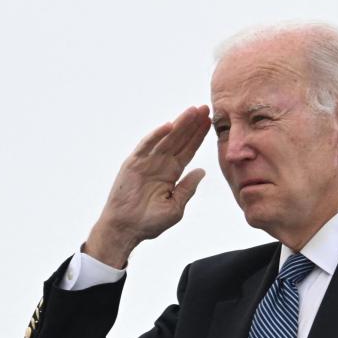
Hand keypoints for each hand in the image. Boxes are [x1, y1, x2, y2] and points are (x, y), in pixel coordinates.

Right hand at [84, 106, 211, 267]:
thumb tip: (202, 171)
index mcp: (172, 173)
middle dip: (192, 124)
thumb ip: (188, 188)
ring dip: (179, 125)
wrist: (126, 229)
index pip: (188, 150)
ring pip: (166, 139)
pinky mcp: (133, 164)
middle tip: (205, 108)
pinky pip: (146, 147)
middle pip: (180, 140)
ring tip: (193, 111)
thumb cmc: (150, 222)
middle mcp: (160, 164)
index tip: (211, 123)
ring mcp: (147, 162)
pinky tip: (169, 125)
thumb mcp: (176, 206)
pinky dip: (156, 136)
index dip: (199, 136)